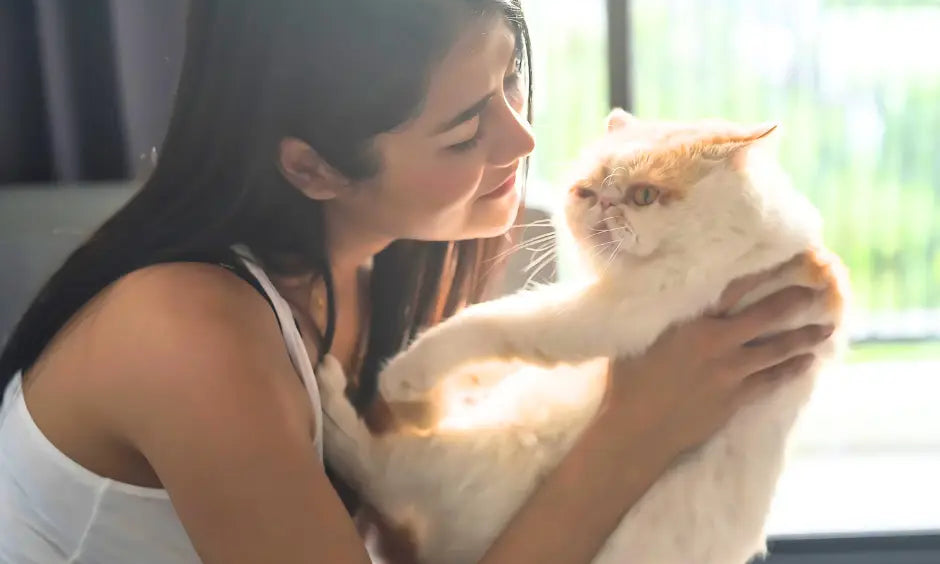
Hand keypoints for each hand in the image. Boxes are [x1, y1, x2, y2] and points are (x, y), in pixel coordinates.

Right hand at [603, 253, 834, 459]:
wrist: (637, 430)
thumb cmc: (628, 381)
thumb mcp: (639, 336)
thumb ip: (662, 315)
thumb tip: (665, 292)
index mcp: (692, 322)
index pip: (736, 287)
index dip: (764, 271)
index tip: (787, 258)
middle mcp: (717, 342)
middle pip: (767, 315)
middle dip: (796, 300)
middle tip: (819, 288)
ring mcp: (730, 372)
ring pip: (778, 349)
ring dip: (804, 337)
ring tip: (826, 327)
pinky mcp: (736, 399)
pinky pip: (772, 380)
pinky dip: (791, 369)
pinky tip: (807, 362)